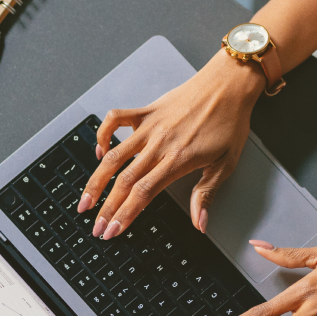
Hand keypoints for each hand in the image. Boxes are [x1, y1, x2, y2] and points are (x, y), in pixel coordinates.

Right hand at [76, 51, 265, 237]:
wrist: (229, 84)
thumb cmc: (230, 122)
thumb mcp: (226, 163)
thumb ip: (206, 194)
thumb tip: (200, 224)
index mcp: (178, 160)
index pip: (143, 194)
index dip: (125, 215)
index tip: (113, 231)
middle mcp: (159, 144)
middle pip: (124, 181)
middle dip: (107, 208)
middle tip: (96, 227)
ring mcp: (150, 126)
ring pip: (114, 156)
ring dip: (96, 181)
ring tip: (86, 200)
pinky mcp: (147, 111)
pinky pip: (115, 119)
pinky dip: (102, 134)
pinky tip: (99, 151)